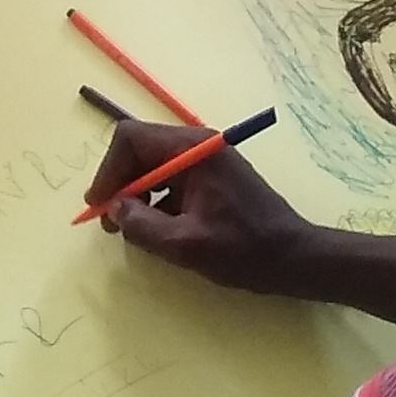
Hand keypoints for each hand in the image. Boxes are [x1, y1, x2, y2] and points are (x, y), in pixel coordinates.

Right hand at [84, 119, 312, 296]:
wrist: (295, 258)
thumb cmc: (244, 250)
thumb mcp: (186, 244)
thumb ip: (142, 226)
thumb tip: (115, 209)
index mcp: (192, 150)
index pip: (131, 138)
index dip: (108, 170)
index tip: (100, 206)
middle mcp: (197, 145)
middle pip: (140, 148)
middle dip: (120, 183)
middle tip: (111, 222)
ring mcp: (206, 159)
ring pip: (153, 164)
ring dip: (136, 193)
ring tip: (131, 228)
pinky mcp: (212, 177)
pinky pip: (171, 178)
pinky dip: (156, 200)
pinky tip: (158, 230)